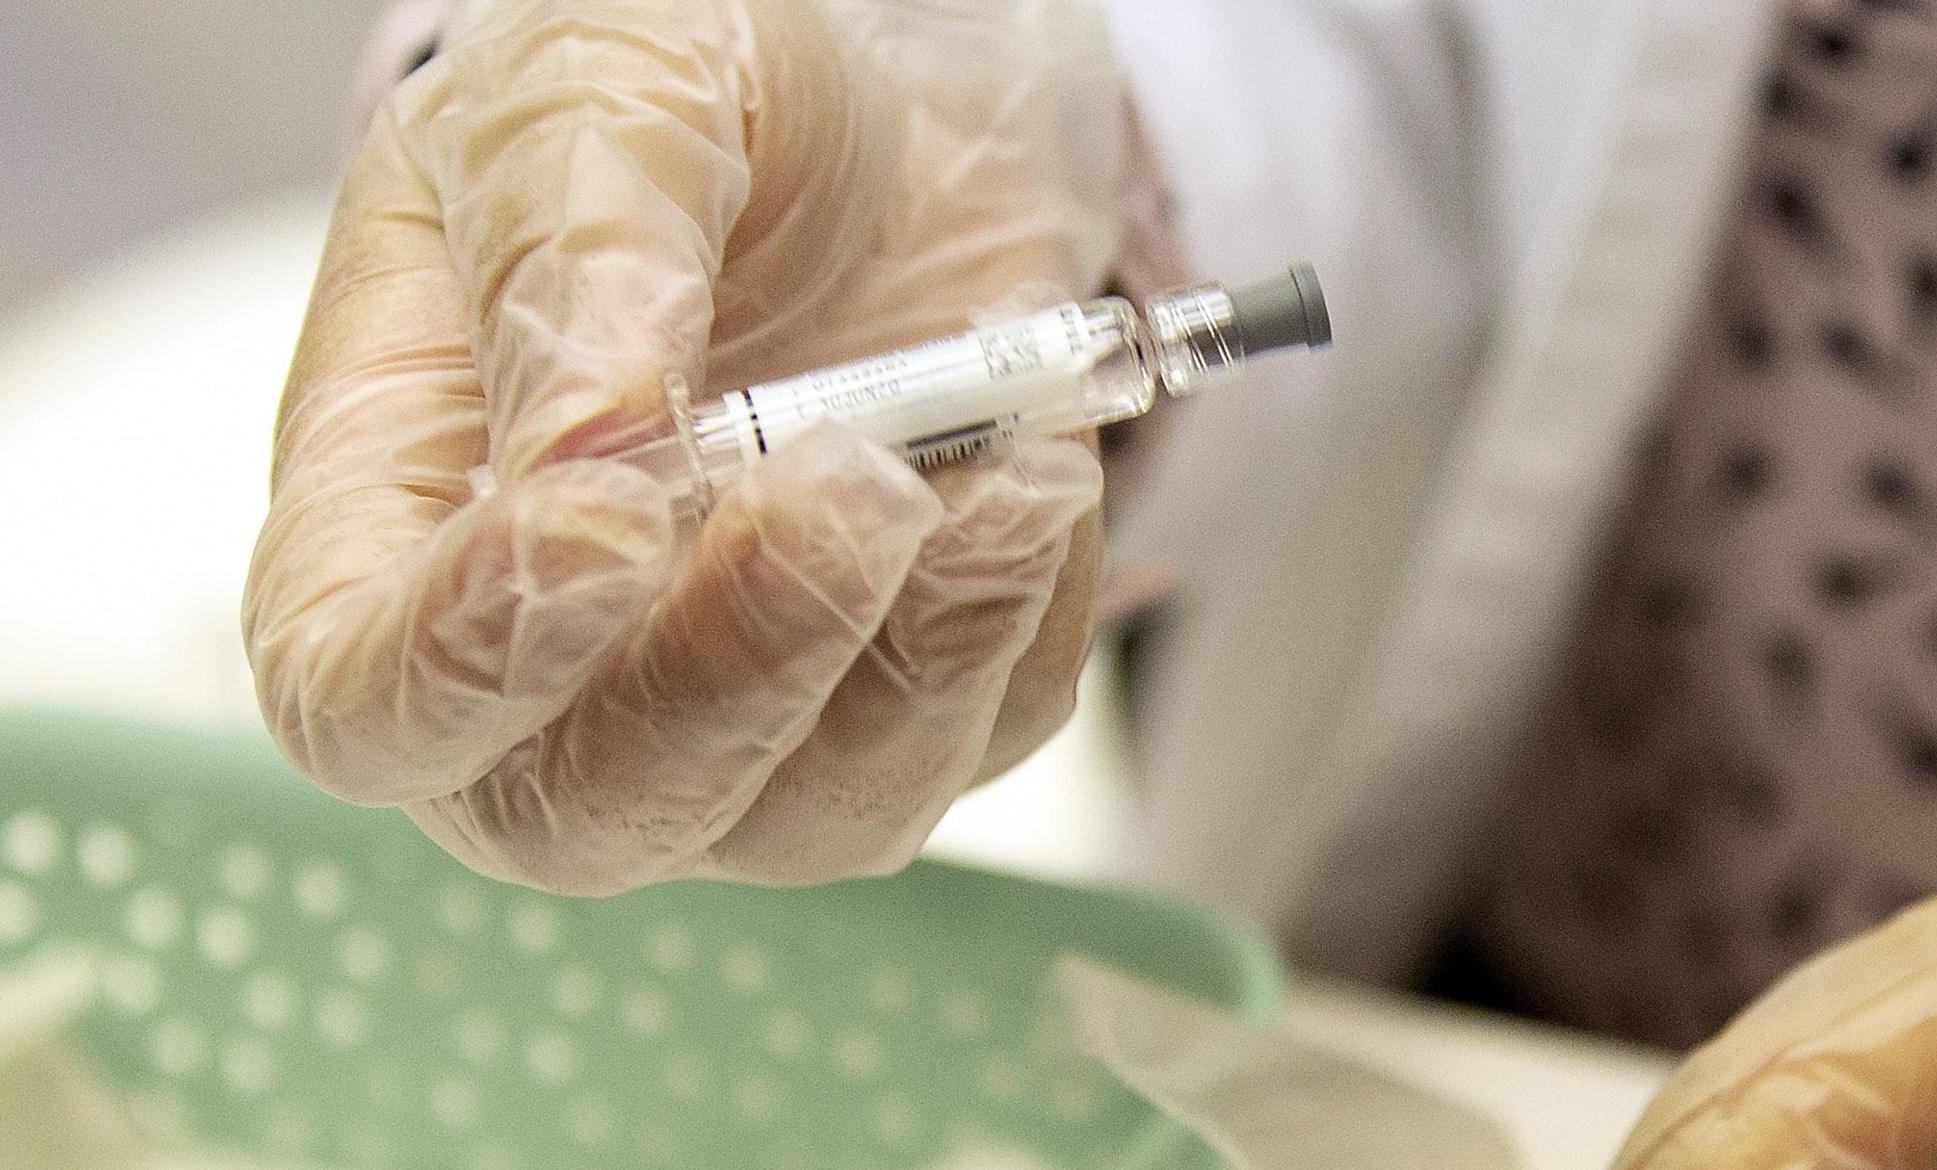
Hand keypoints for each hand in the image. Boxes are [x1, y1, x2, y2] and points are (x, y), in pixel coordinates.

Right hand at [246, 0, 1125, 892]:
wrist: (905, 96)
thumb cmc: (701, 87)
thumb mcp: (606, 87)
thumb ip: (575, 255)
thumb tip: (584, 450)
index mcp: (391, 512)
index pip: (362, 700)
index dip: (468, 665)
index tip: (615, 519)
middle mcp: (550, 657)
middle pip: (587, 815)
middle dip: (742, 672)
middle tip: (858, 483)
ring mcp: (736, 703)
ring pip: (809, 821)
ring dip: (928, 655)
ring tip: (1004, 462)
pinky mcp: (903, 698)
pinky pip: (976, 742)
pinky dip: (1027, 618)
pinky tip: (1035, 472)